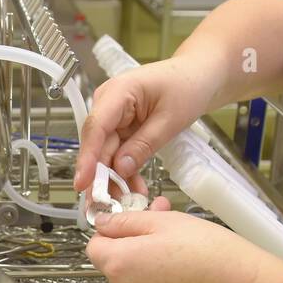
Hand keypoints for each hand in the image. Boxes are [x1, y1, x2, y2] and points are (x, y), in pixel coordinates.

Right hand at [73, 57, 217, 196]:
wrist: (199, 77)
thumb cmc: (188, 85)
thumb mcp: (170, 119)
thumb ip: (144, 145)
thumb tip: (120, 169)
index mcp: (118, 92)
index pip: (96, 128)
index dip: (87, 158)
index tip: (83, 183)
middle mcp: (109, 104)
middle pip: (97, 145)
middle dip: (100, 177)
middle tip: (103, 205)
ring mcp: (114, 117)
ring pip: (106, 154)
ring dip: (114, 179)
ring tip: (126, 201)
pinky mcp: (121, 129)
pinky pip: (117, 155)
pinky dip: (124, 173)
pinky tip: (134, 189)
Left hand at [85, 202, 282, 282]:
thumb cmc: (207, 253)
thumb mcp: (163, 221)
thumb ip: (125, 221)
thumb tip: (103, 223)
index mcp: (119, 263)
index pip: (94, 245)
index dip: (111, 231)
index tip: (131, 223)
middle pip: (115, 264)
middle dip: (134, 246)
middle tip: (164, 231)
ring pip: (134, 282)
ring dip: (148, 267)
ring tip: (181, 253)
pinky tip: (186, 276)